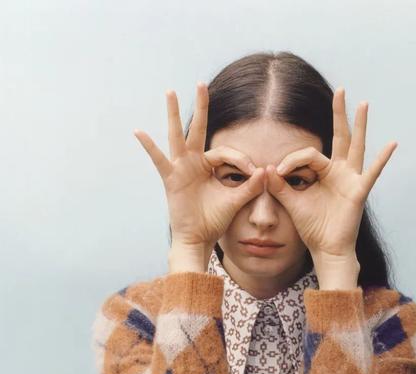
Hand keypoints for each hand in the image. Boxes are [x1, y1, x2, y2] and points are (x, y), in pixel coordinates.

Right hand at [133, 83, 264, 251]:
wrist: (199, 238)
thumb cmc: (214, 220)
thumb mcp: (236, 200)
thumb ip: (251, 186)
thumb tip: (267, 170)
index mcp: (208, 166)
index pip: (225, 152)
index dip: (240, 159)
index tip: (252, 172)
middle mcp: (193, 163)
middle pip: (197, 129)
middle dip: (201, 107)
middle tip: (202, 84)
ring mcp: (180, 169)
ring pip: (177, 136)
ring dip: (173, 114)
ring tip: (170, 91)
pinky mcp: (171, 179)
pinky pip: (159, 160)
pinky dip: (149, 147)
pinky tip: (139, 132)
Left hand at [262, 87, 397, 258]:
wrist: (325, 249)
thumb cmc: (312, 228)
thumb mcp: (291, 203)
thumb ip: (280, 185)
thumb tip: (266, 168)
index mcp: (323, 173)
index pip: (308, 155)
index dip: (292, 160)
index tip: (278, 172)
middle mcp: (340, 172)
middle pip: (340, 137)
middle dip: (339, 114)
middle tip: (340, 90)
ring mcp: (351, 180)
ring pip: (356, 147)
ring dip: (360, 126)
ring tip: (363, 104)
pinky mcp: (359, 192)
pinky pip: (372, 173)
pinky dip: (382, 159)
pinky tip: (391, 144)